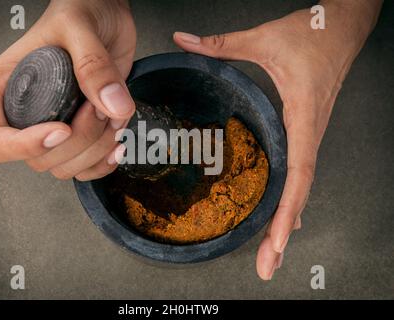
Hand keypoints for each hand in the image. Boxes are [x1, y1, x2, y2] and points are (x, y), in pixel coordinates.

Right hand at [0, 0, 135, 180]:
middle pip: (40, 159)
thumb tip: (112, 106)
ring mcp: (56, 125)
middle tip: (99, 107)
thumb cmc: (79, 9)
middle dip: (78, 142)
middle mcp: (28, 114)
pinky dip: (105, 160)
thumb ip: (93, 66)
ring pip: (67, 167)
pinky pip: (87, 167)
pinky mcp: (82, 131)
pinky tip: (118, 139)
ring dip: (97, 149)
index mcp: (6, 88)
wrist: (107, 12)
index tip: (61, 129)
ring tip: (113, 115)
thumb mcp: (79, 27)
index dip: (26, 146)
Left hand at [174, 0, 381, 278]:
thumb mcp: (263, 39)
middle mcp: (307, 133)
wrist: (342, 28)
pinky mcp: (304, 132)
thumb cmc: (312, 36)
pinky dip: (290, 199)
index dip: (287, 209)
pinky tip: (283, 217)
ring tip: (271, 254)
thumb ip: (221, 44)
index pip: (298, 172)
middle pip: (298, 192)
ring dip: (286, 222)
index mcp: (301, 116)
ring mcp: (308, 135)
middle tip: (268, 266)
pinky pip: (299, 174)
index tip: (277, 240)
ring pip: (300, 187)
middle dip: (283, 232)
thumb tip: (184, 40)